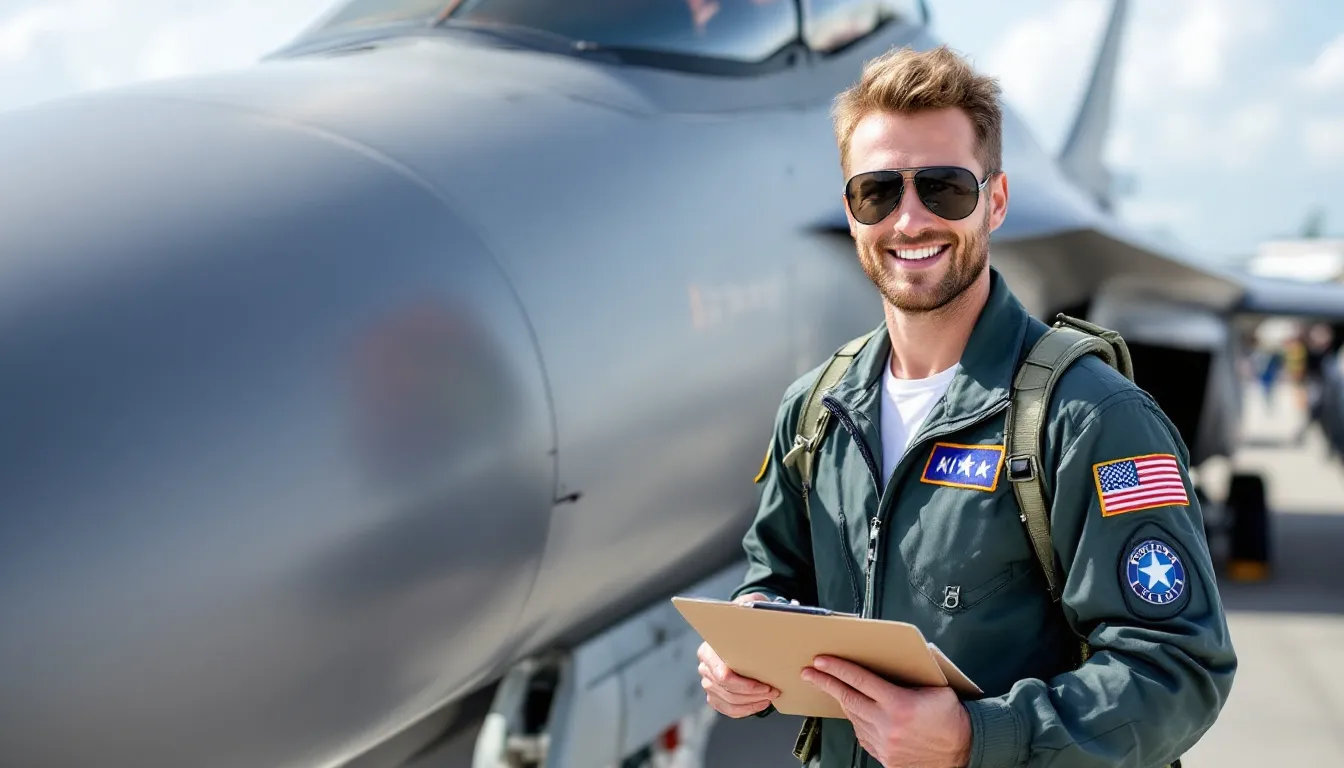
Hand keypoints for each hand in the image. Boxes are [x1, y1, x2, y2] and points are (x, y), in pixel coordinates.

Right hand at [696, 592, 781, 716]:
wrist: (740, 629)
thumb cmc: (745, 620)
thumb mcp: (749, 607)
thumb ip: (750, 605)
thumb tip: (752, 608)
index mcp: (709, 649)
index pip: (723, 675)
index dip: (747, 685)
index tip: (767, 685)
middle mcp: (705, 667)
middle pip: (727, 691)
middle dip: (753, 694)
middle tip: (773, 691)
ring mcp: (708, 682)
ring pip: (728, 702)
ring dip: (751, 703)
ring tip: (770, 698)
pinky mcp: (715, 693)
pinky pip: (727, 709)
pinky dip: (745, 710)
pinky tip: (760, 704)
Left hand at [802, 656, 971, 767]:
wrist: (962, 755)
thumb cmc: (952, 721)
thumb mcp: (938, 690)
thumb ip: (914, 677)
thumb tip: (893, 662)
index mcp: (899, 704)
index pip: (860, 680)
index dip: (837, 668)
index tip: (821, 661)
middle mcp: (887, 724)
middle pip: (848, 698)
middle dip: (825, 683)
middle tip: (809, 673)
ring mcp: (883, 743)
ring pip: (853, 717)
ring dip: (841, 701)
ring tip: (832, 688)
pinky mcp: (884, 757)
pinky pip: (862, 734)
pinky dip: (856, 720)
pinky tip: (856, 711)